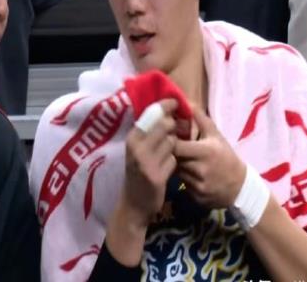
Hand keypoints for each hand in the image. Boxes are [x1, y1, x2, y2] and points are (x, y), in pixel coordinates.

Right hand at [120, 99, 178, 226]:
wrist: (134, 204)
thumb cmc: (137, 172)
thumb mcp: (136, 150)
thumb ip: (147, 132)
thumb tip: (165, 112)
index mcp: (131, 137)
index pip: (150, 113)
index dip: (165, 105)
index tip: (175, 102)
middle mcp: (136, 147)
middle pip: (165, 125)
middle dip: (173, 127)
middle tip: (176, 131)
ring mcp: (146, 161)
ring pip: (172, 142)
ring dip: (174, 147)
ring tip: (167, 155)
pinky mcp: (156, 175)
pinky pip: (174, 160)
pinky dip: (174, 163)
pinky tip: (167, 169)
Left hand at [173, 106, 245, 207]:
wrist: (241, 187)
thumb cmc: (226, 156)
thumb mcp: (216, 136)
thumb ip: (200, 119)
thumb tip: (187, 102)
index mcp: (205, 152)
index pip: (176, 145)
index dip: (169, 141)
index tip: (168, 137)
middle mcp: (201, 169)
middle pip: (174, 159)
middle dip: (171, 154)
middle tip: (170, 149)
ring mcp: (198, 185)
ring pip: (176, 173)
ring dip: (175, 166)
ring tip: (181, 161)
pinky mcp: (196, 197)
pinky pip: (182, 185)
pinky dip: (182, 179)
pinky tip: (188, 175)